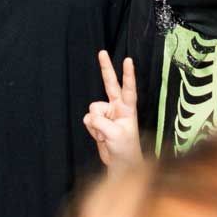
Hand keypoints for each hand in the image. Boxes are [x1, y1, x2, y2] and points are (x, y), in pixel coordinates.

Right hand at [83, 51, 142, 169]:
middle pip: (110, 84)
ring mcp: (107, 113)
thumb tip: (90, 117)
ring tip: (105, 136)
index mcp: (128, 109)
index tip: (128, 59)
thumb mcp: (116, 135)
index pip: (128, 88)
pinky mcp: (98, 122)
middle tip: (102, 52)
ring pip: (93, 109)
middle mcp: (117, 107)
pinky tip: (100, 137)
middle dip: (106, 68)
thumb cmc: (125, 149)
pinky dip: (92, 130)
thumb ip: (102, 123)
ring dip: (96, 125)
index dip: (128, 74)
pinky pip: (88, 120)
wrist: (119, 164)